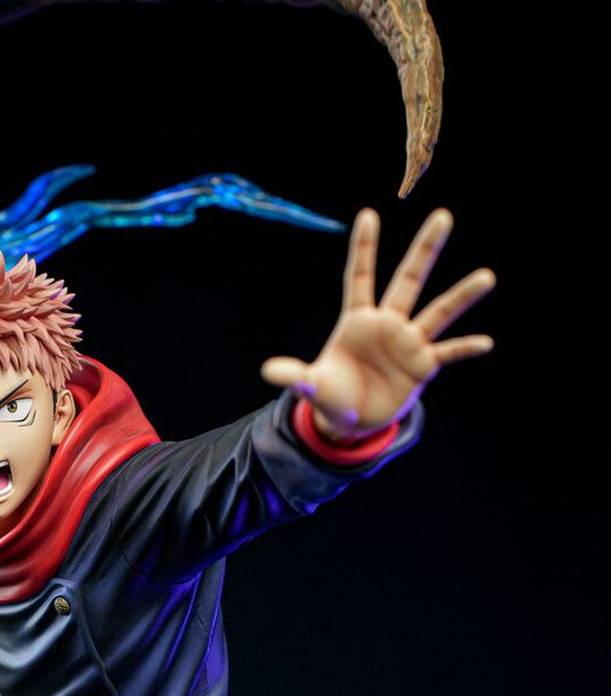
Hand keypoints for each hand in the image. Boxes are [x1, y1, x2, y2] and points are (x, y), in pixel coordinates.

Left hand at [261, 209, 494, 440]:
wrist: (352, 420)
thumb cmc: (331, 394)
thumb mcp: (311, 385)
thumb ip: (294, 375)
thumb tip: (269, 371)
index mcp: (358, 320)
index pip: (360, 277)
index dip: (363, 248)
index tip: (368, 213)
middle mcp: (387, 323)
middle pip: (408, 280)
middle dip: (424, 249)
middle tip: (443, 215)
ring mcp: (408, 343)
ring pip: (438, 312)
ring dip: (461, 296)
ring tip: (487, 277)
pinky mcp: (422, 366)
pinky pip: (448, 353)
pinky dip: (465, 348)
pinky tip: (485, 343)